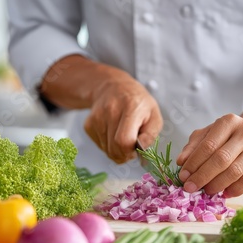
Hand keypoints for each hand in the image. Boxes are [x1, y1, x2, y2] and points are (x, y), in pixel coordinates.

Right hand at [40, 55, 162, 163]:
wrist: (113, 87)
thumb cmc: (137, 102)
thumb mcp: (154, 114)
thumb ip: (151, 134)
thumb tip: (142, 151)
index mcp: (131, 106)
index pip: (124, 141)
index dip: (130, 152)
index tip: (136, 149)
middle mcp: (111, 110)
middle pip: (114, 148)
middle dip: (124, 155)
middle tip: (131, 147)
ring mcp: (97, 117)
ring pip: (106, 149)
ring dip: (116, 150)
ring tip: (123, 136)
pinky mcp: (88, 124)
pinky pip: (99, 145)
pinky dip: (108, 145)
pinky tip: (113, 133)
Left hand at [176, 114, 242, 196]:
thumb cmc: (226, 138)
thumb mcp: (207, 135)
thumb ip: (193, 147)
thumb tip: (181, 162)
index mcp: (228, 121)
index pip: (208, 145)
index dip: (193, 163)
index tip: (182, 177)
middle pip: (221, 159)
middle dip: (202, 176)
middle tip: (190, 188)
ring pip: (235, 171)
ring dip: (217, 185)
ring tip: (206, 191)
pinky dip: (234, 190)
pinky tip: (224, 193)